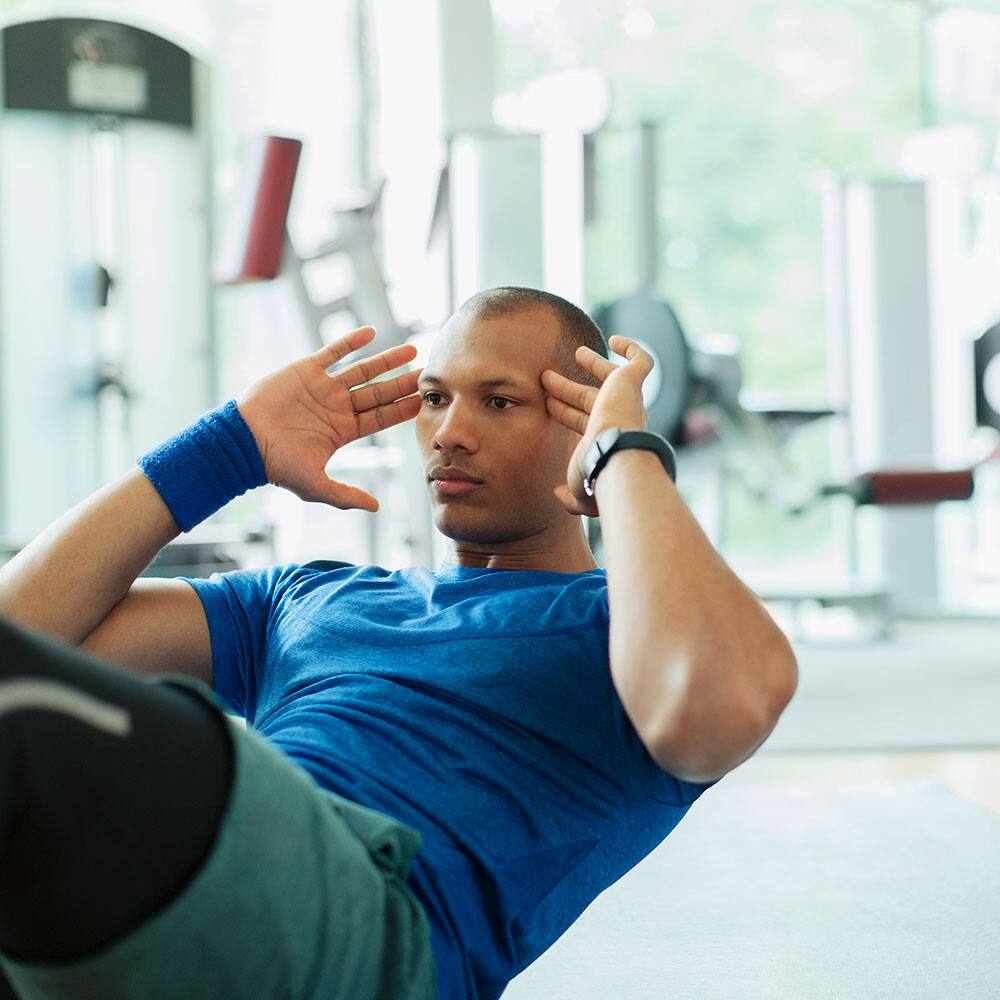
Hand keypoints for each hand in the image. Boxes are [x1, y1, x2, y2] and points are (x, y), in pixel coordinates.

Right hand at [236, 326, 421, 512]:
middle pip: (378, 392)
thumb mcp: (316, 485)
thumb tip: (377, 508)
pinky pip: (332, 352)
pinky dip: (350, 341)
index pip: (381, 418)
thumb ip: (346, 495)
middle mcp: (337, 407)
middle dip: (402, 383)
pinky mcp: (305, 370)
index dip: (402, 409)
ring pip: (362, 370)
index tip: (423, 401)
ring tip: (411, 349)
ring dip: (386, 360)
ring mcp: (323, 388)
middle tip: (427, 373)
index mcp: (343, 431)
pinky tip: (371, 332)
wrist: (243, 442)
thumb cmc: (277, 466)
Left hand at [541, 334, 653, 516]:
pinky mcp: (633, 383)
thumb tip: (557, 493)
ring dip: (593, 364)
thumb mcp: (578, 495)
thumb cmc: (598, 477)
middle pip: (589, 397)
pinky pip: (641, 360)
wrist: (616, 459)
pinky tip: (616, 340)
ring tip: (577, 352)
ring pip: (611, 377)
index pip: (581, 420)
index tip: (545, 402)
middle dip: (567, 388)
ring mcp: (627, 400)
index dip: (564, 411)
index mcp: (603, 440)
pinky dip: (632, 348)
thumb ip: (568, 498)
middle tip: (545, 377)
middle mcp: (617, 420)